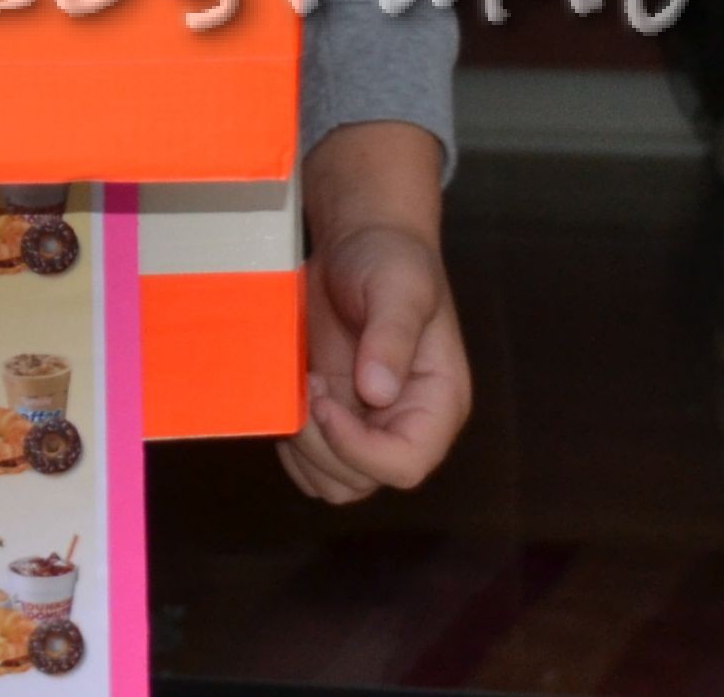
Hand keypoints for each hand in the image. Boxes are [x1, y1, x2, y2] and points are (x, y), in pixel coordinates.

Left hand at [281, 123, 469, 503]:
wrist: (360, 241)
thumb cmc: (390, 258)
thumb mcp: (398, 287)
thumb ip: (391, 336)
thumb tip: (379, 393)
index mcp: (437, 403)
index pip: (406, 464)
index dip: (359, 450)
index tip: (324, 401)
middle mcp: (405, 424)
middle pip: (361, 480)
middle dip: (322, 444)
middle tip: (307, 384)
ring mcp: (367, 425)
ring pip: (332, 481)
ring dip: (302, 448)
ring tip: (297, 387)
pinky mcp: (334, 417)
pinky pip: (308, 461)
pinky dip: (290, 442)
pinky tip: (285, 393)